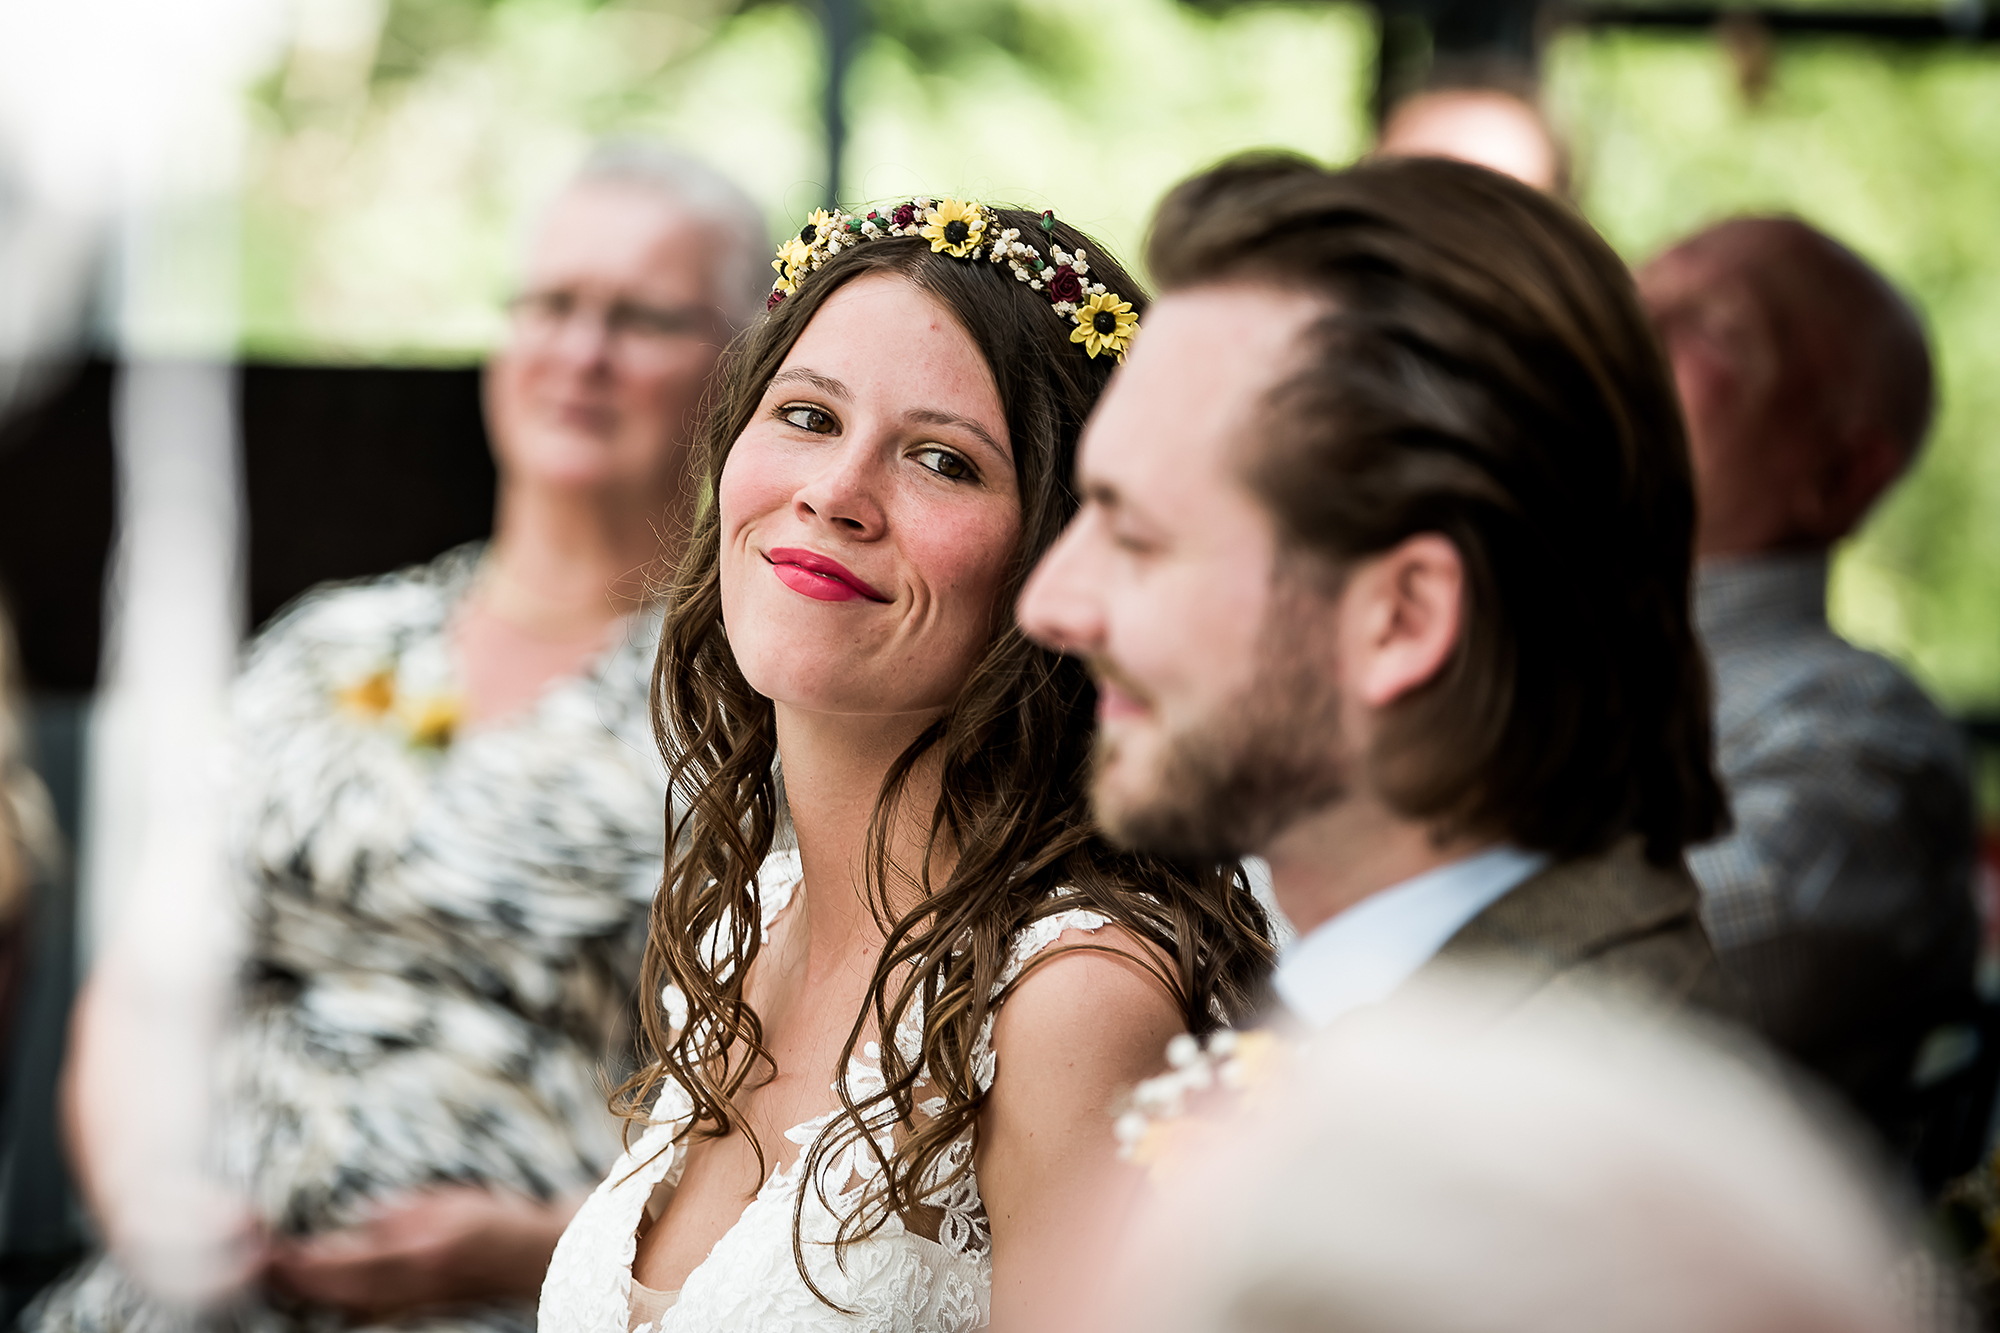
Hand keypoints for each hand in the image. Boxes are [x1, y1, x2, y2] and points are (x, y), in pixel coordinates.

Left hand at [265, 1186, 578, 1319]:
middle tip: (262, 1259)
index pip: (342, 1262)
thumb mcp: (450, 1203)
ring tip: (283, 1271)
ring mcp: (414, 1304)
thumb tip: (358, 1220)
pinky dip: (337, 1299)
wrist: (536, 1261)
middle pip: (335, 1293)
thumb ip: (401, 1213)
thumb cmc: (497, 1223)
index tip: (270, 1243)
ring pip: (346, 1306)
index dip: (301, 1258)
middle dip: (295, 1279)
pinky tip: (322, 1287)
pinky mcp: (417, 1309)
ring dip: (311, 1292)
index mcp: (419, 1253)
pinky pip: (365, 1310)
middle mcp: (412, 1286)